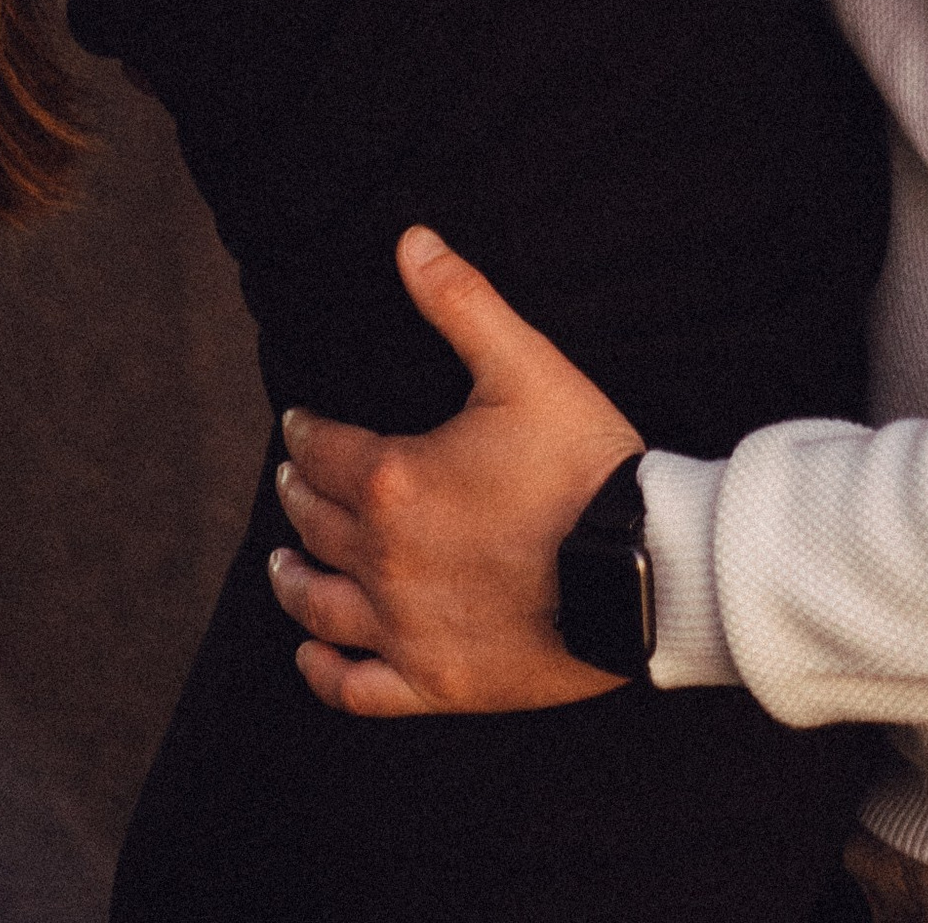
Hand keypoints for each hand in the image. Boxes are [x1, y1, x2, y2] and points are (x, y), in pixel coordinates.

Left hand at [268, 227, 642, 717]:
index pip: (322, 452)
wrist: (644, 567)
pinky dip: (325, 672)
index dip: (302, 434)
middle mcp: (385, 559)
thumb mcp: (525, 366)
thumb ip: (461, 301)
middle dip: (298, 495)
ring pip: (320, 607)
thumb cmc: (584, 463)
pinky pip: (357, 688)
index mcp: (395, 481)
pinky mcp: (436, 681)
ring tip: (282, 564)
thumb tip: (409, 239)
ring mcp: (406, 628)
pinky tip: (312, 656)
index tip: (296, 426)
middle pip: (315, 524)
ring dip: (292, 580)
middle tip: (290, 480)